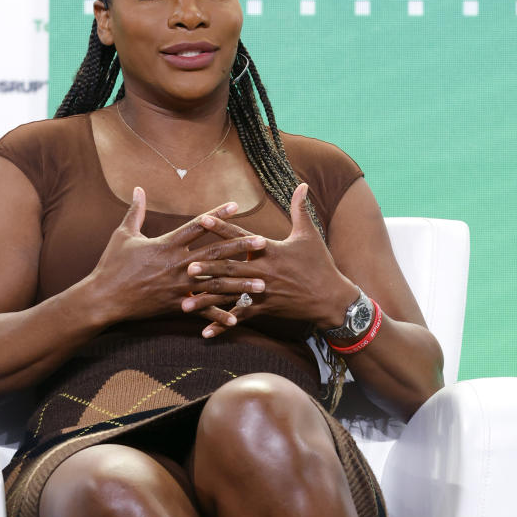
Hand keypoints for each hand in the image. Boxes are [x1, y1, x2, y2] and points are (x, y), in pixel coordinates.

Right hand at [86, 188, 265, 327]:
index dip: (218, 215)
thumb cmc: (111, 265)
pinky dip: (219, 315)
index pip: (198, 225)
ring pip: (215, 283)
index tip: (237, 206)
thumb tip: (137, 189)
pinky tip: (237, 318)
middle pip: (215, 252)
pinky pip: (202, 311)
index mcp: (167, 244)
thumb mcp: (122, 235)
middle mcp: (178, 264)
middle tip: (263, 242)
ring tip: (262, 283)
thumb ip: (135, 211)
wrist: (103, 298)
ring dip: (240, 283)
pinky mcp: (176, 304)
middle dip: (241, 247)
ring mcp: (179, 286)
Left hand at [184, 183, 357, 330]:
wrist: (331, 298)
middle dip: (207, 268)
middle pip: (230, 268)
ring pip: (230, 295)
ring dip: (206, 299)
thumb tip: (302, 184)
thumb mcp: (310, 235)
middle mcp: (263, 272)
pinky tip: (205, 332)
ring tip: (185, 303)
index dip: (222, 226)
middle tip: (186, 267)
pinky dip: (222, 325)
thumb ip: (300, 209)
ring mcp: (262, 292)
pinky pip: (240, 317)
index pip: (241, 237)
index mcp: (270, 251)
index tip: (202, 219)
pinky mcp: (264, 309)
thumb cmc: (320, 264)